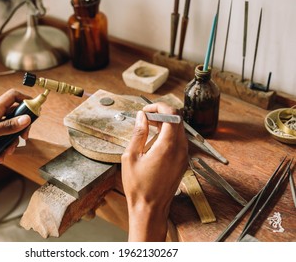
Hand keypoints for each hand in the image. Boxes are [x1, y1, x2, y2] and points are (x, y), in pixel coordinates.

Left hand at [0, 89, 31, 161]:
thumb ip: (8, 126)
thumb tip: (27, 118)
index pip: (14, 96)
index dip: (26, 99)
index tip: (36, 109)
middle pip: (15, 114)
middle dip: (21, 128)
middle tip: (23, 138)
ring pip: (8, 128)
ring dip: (11, 141)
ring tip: (7, 153)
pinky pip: (0, 136)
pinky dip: (2, 146)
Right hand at [121, 102, 187, 240]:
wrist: (150, 209)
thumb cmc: (139, 187)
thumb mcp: (131, 157)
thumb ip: (138, 134)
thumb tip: (141, 117)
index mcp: (168, 146)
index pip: (172, 114)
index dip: (158, 106)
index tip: (146, 110)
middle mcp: (180, 149)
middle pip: (177, 119)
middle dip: (161, 113)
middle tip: (145, 117)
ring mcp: (184, 156)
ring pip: (179, 129)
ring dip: (165, 123)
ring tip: (148, 127)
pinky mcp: (182, 162)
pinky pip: (179, 140)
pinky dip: (168, 134)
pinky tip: (154, 140)